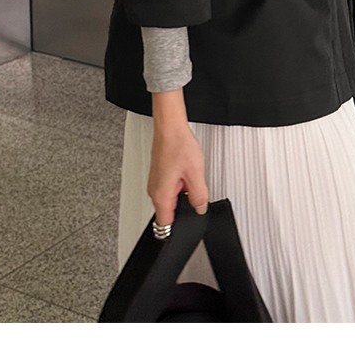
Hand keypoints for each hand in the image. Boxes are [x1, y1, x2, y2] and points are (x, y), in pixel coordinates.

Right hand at [149, 98, 209, 230]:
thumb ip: (199, 197)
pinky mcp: (158, 175)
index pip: (165, 227)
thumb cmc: (178, 144)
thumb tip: (200, 209)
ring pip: (170, 200)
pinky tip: (185, 172)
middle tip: (192, 191)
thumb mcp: (196, 174)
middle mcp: (154, 191)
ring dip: (182, 194)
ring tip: (188, 177)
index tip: (187, 223)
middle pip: (170, 213)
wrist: (170, 125)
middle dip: (183, 207)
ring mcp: (155, 183)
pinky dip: (179, 185)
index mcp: (161, 195)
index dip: (178, 228)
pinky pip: (169, 189)